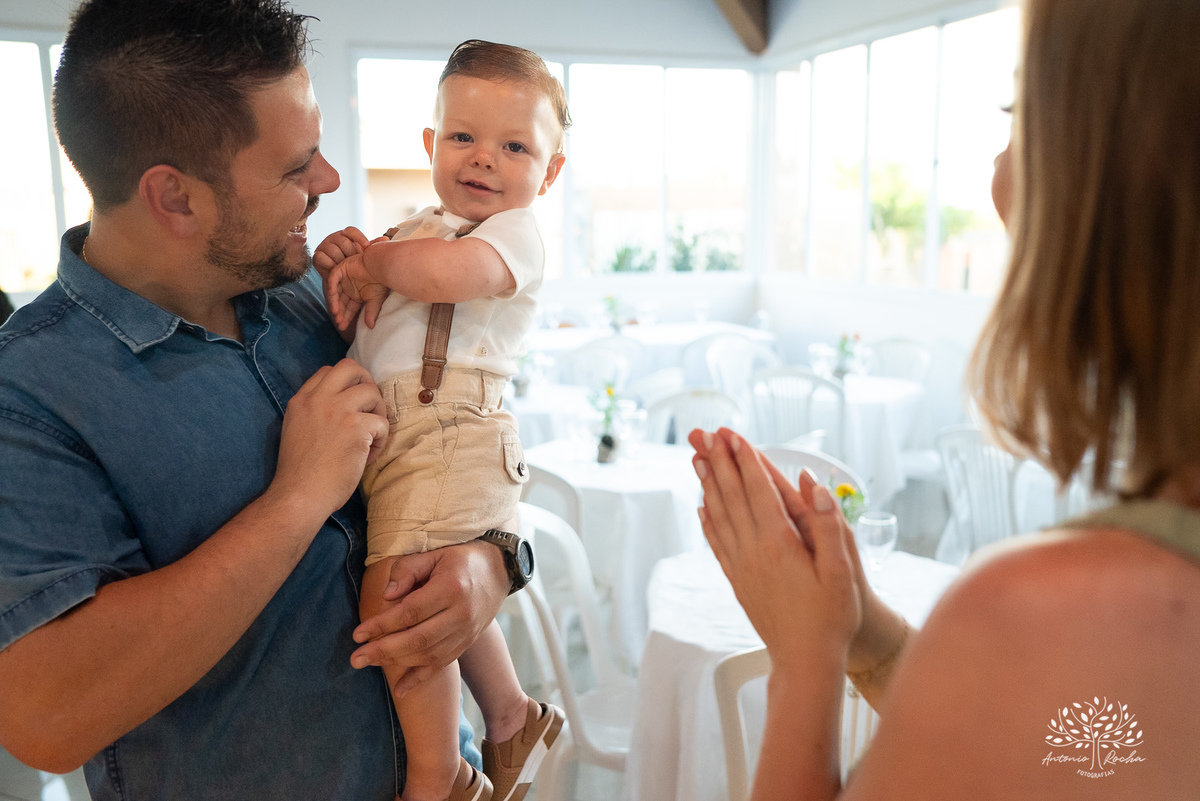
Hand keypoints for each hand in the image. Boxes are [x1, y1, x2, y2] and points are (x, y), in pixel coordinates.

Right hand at [269, 359, 388, 522]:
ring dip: (378, 413)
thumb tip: (342, 405)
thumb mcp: (296, 429)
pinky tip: (369, 456)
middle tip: (369, 409)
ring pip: (372, 392)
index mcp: (301, 400)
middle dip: (367, 384)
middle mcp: (319, 399)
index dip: (347, 384)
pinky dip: (381, 440)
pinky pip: (382, 422)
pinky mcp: (356, 427)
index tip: (351, 405)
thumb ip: (313, 412)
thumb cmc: (299, 472)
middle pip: (351, 368)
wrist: (299, 495)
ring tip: (371, 437)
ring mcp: (338, 411)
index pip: (329, 371)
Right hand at [312, 226, 369, 277]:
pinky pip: (321, 257)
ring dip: (340, 259)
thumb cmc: (352, 265)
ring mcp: (324, 246)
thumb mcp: (362, 256)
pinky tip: (336, 268)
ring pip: (332, 248)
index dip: (359, 237)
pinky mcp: (317, 256)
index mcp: (345, 235)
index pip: (351, 231)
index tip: (367, 247)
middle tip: (356, 261)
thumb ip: (371, 248)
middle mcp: (333, 238)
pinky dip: (329, 263)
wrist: (340, 281)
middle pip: (342, 240)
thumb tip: (385, 239)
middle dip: (350, 252)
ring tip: (346, 267)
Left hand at [327, 254, 389, 331]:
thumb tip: (370, 327)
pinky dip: (332, 286)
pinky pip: (333, 278)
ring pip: (336, 293)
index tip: (343, 326)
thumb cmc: (381, 282)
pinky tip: (332, 295)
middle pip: (341, 302)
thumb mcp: (376, 300)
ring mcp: (344, 279)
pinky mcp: (341, 269)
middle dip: (340, 313)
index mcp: (356, 295)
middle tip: (339, 322)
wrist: (382, 266)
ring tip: (335, 313)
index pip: (349, 308)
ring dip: (335, 303)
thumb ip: (371, 312)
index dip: (345, 317)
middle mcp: (348, 288)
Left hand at [351, 539, 507, 695]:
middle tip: (356, 658)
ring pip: (428, 655)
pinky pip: (442, 665)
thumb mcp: (435, 554)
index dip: (382, 625)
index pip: (411, 612)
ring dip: (396, 663)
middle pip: (418, 639)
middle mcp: (461, 614)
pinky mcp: (466, 642)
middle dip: (383, 651)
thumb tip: (386, 596)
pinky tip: (400, 689)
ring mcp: (466, 632)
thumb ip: (408, 570)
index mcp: (451, 588)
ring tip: (368, 663)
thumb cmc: (461, 558)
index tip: (358, 634)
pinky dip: (420, 679)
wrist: (498, 570)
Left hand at [688, 428, 861, 670]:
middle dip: (719, 462)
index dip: (745, 460)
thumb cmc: (832, 618)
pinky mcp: (738, 581)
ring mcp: (742, 567)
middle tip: (705, 433)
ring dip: (708, 484)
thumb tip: (812, 484)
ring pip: (719, 516)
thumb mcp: (842, 571)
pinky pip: (718, 542)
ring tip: (697, 458)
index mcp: (779, 544)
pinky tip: (703, 507)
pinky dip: (708, 520)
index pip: (758, 491)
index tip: (733, 434)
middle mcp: (753, 551)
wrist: (805, 662)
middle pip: (732, 497)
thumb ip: (827, 526)